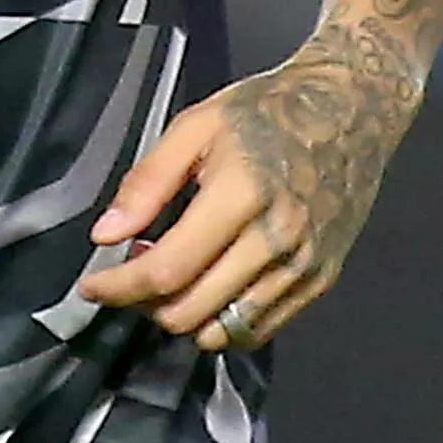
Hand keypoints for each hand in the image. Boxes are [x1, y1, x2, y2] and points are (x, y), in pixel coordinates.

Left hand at [77, 23, 422, 350]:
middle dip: (144, 303)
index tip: (90, 286)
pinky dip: (222, 322)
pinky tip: (206, 287)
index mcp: (240, 197)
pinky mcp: (321, 280)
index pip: (167, 270)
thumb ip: (146, 183)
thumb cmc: (266, 111)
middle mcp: (277, 241)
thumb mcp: (194, 127)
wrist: (351, 111)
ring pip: (224, 331)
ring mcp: (304, 267)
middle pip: (191, 311)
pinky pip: (261, 329)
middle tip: (130, 274)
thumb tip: (106, 235)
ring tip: (168, 278)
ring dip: (182, 316)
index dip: (119, 288)